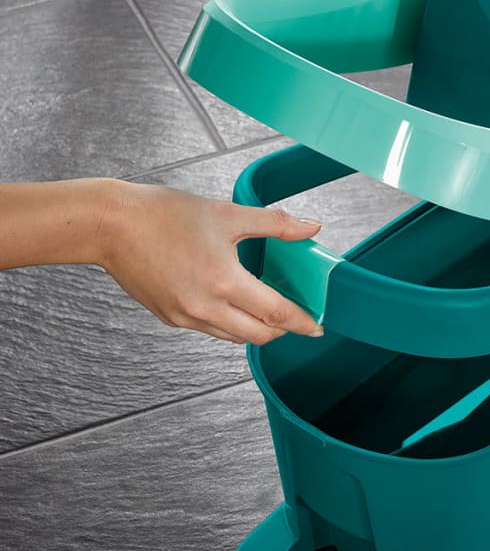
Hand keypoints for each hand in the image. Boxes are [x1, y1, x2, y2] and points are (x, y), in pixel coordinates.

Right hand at [97, 181, 324, 344]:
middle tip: (295, 316)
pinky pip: (209, 329)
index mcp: (223, 281)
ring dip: (254, 327)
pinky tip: (231, 300)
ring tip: (265, 306)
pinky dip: (227, 321)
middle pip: (258, 335)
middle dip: (282, 330)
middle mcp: (204, 307)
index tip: (317, 327)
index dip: (302, 322)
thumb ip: (275, 223)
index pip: (276, 313)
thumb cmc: (164, 215)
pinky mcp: (169, 317)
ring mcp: (185, 316)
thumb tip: (311, 226)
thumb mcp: (227, 214)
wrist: (110, 225)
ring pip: (233, 336)